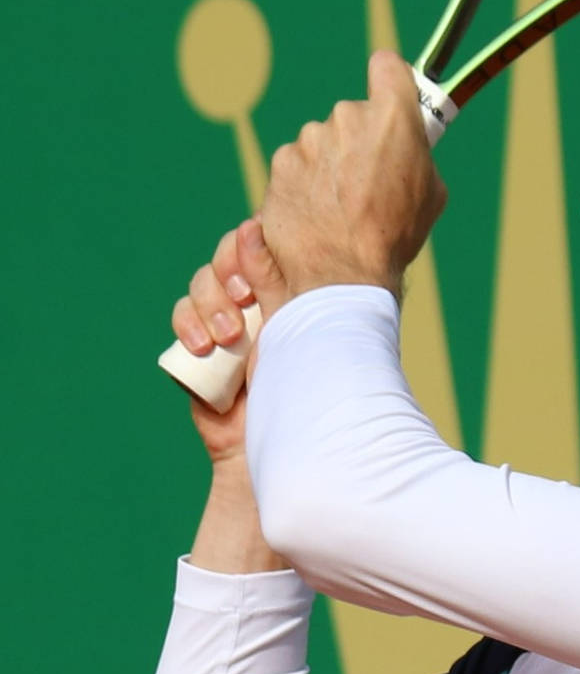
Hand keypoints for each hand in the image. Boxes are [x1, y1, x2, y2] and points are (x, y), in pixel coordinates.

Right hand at [172, 220, 288, 463]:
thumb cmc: (302, 390)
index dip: (244, 252)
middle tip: (243, 305)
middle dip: (226, 279)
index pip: (254, 248)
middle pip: (223, 262)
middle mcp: (253, 305)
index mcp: (283, 293)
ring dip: (208, 306)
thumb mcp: (291, 329)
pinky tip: (201, 346)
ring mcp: (223, 325)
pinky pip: (183, 319)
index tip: (254, 277)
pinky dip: (187, 326)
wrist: (279, 447)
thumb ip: (271, 280)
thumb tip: (250, 226)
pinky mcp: (199, 348)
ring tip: (228, 339)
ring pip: (200, 287)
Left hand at [260, 50, 446, 299]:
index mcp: (391, 117)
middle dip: (357, 144)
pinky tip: (317, 221)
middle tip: (366, 187)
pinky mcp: (281, 168)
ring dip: (328, 171)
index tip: (389, 99)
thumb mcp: (430, 195)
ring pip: (320, 146)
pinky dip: (303, 191)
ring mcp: (308, 142)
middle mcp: (345, 118)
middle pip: (352, 117)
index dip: (390, 84)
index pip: (388, 67)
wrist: (342, 280)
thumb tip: (408, 146)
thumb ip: (416, 155)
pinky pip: (295, 172)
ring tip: (340, 214)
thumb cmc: (393, 240)